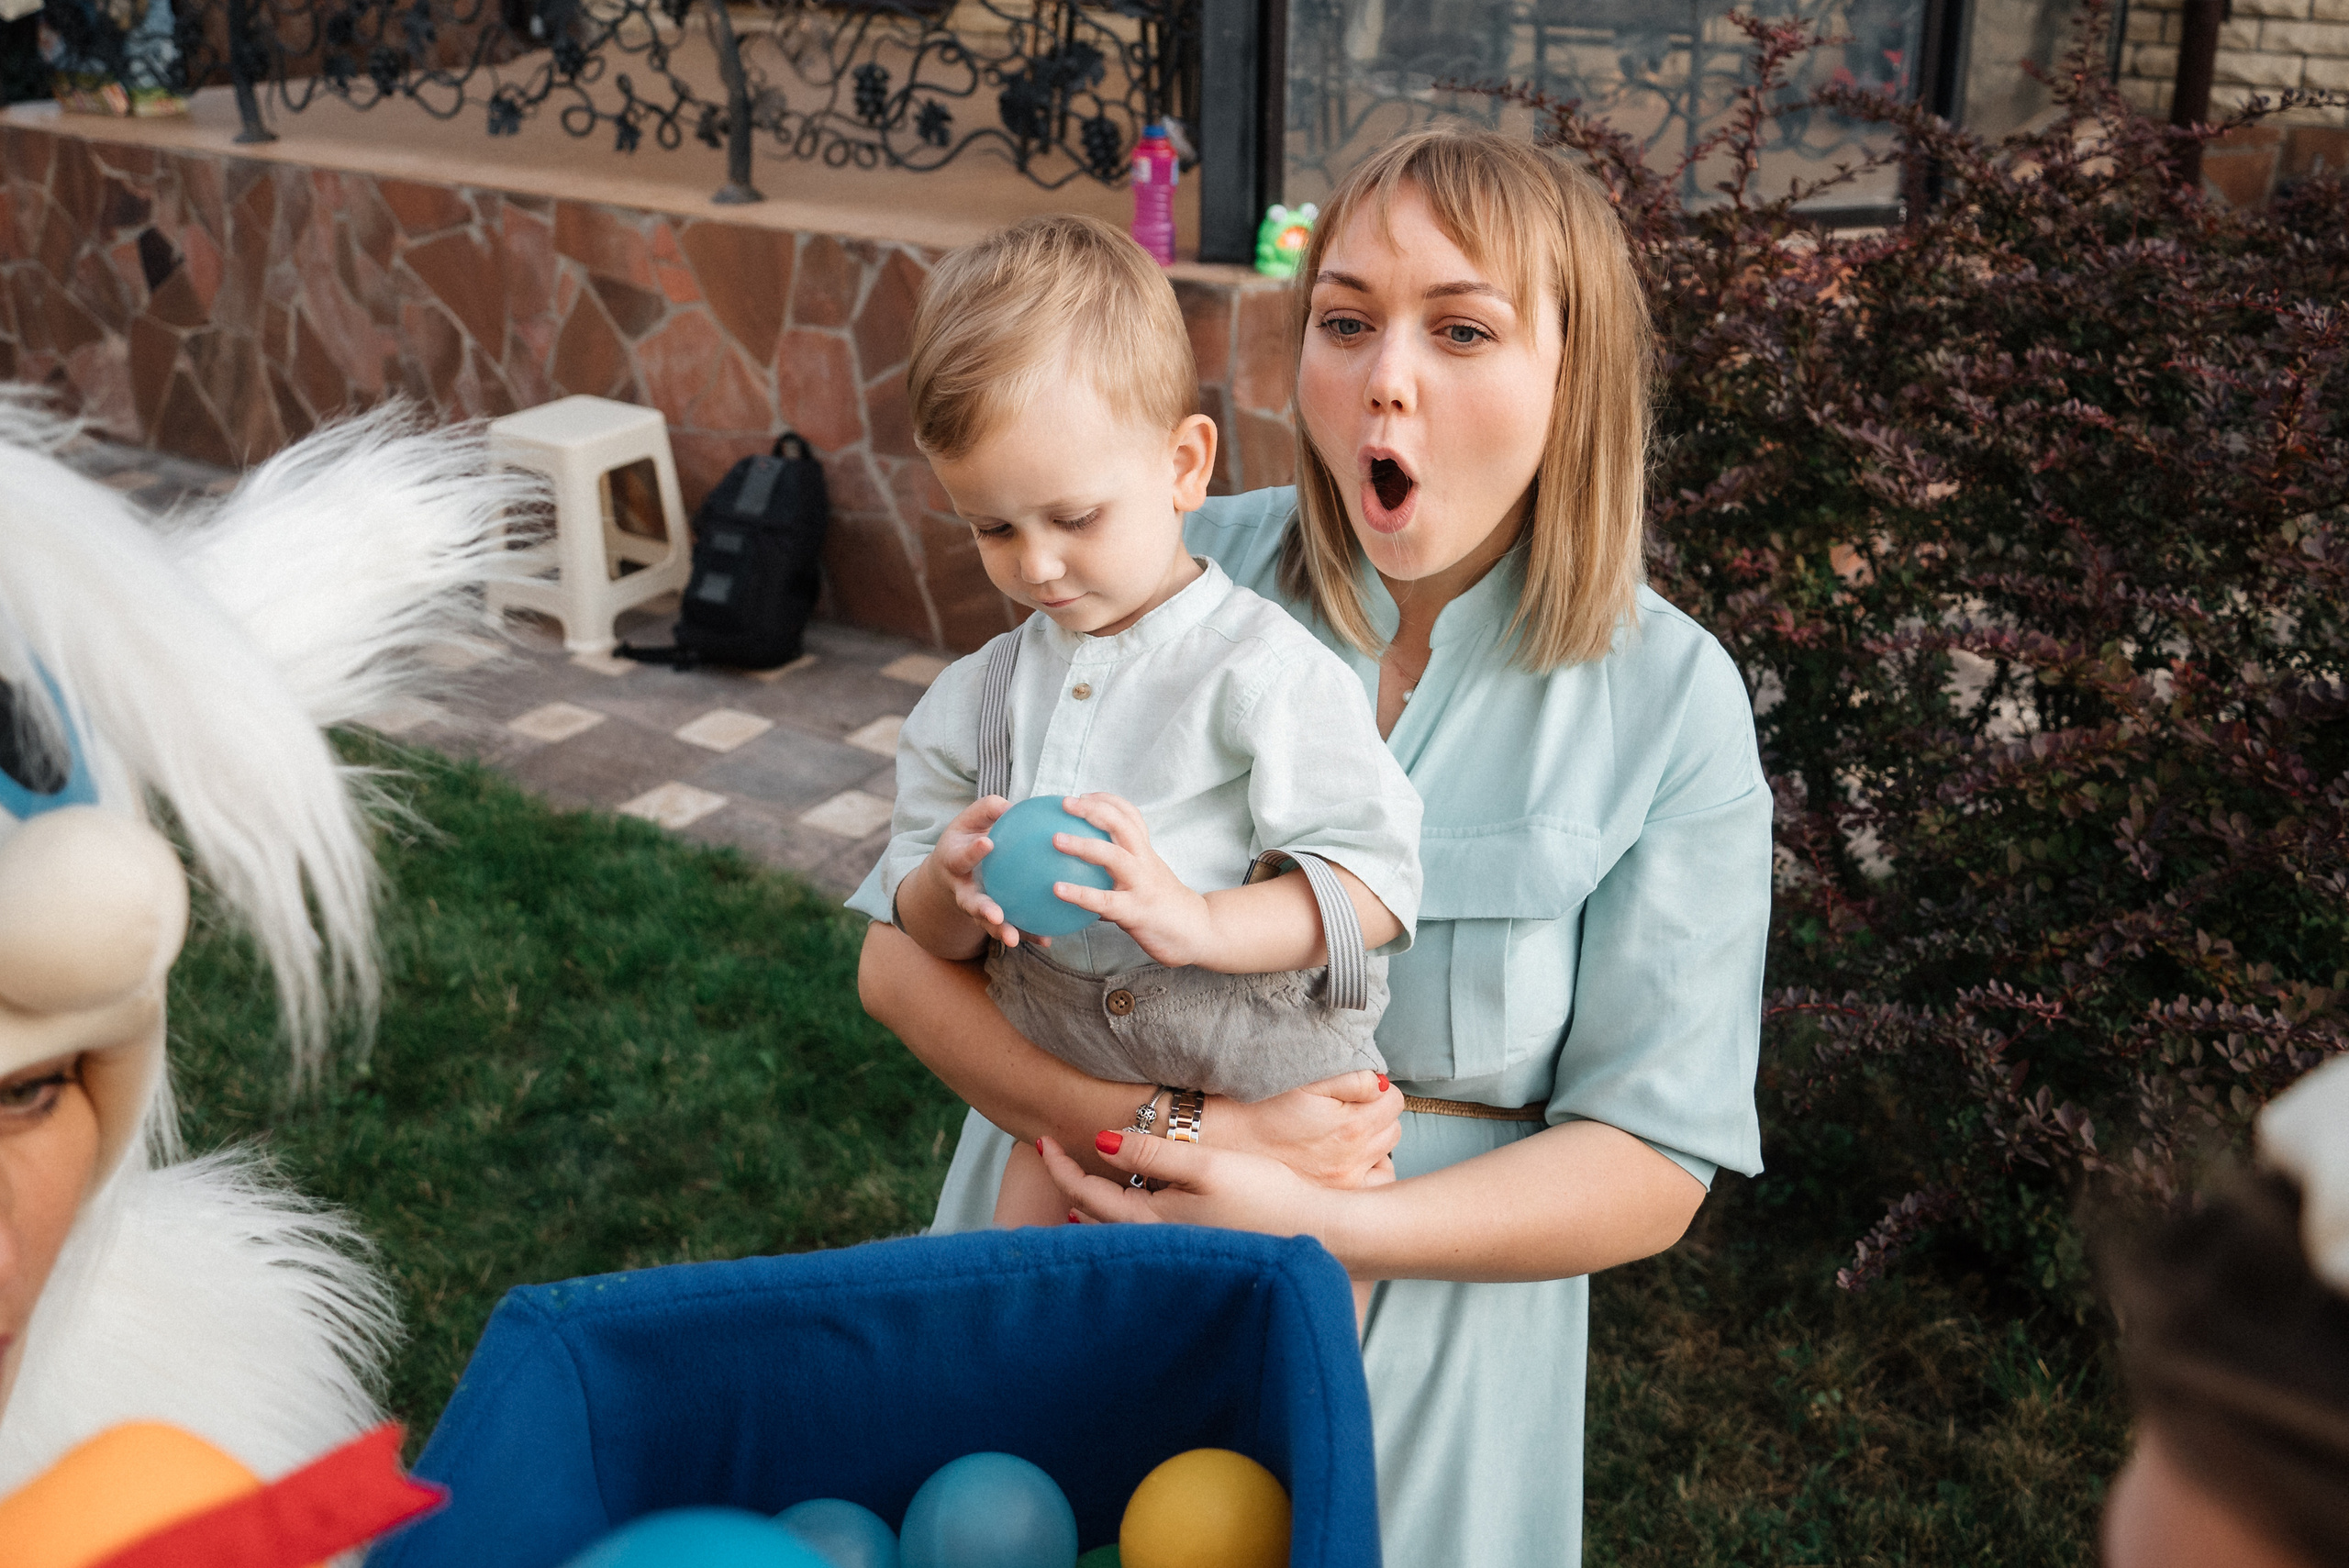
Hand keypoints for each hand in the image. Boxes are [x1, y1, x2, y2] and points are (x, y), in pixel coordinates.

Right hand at [930, 795, 1042, 948]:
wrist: (951, 870)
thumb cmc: (966, 838)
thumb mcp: (969, 820)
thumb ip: (987, 810)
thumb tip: (1012, 805)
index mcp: (953, 861)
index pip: (962, 856)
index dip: (973, 851)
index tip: (988, 843)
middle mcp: (961, 888)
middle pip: (969, 902)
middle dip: (981, 910)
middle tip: (995, 915)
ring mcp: (974, 907)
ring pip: (986, 922)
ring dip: (1000, 931)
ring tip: (1015, 939)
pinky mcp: (990, 918)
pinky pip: (1009, 926)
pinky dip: (1026, 934)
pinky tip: (1046, 939)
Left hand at [1039, 1131, 1363, 1266]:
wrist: (1317, 1233)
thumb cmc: (1266, 1197)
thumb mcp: (1206, 1165)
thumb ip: (1152, 1152)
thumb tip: (1099, 1140)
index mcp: (1150, 1222)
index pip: (1086, 1195)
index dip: (1060, 1166)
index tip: (1039, 1139)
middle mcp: (1155, 1242)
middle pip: (1092, 1215)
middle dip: (1067, 1185)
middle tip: (1048, 1153)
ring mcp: (1174, 1247)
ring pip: (1114, 1226)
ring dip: (1090, 1202)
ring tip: (1075, 1177)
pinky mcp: (1193, 1246)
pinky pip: (1137, 1231)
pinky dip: (1117, 1214)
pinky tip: (1124, 1203)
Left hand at [1047, 793, 1217, 967]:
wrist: (1198, 933)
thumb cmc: (1164, 908)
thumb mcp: (1146, 882)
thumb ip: (1119, 876)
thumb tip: (1079, 876)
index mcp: (1146, 854)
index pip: (1131, 817)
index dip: (1108, 801)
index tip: (1084, 795)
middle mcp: (1145, 862)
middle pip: (1122, 825)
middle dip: (1094, 809)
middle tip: (1066, 803)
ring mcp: (1142, 885)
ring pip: (1114, 856)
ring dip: (1084, 844)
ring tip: (1056, 839)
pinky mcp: (1136, 911)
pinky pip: (1104, 901)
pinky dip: (1079, 893)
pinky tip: (1056, 889)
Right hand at [1210, 1070, 1401, 1187]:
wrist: (1220, 1142)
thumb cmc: (1259, 1106)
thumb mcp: (1306, 1081)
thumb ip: (1352, 1079)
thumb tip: (1380, 1084)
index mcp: (1351, 1126)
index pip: (1392, 1100)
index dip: (1376, 1090)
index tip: (1357, 1090)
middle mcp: (1353, 1160)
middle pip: (1392, 1128)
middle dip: (1377, 1115)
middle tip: (1349, 1110)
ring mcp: (1344, 1183)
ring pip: (1386, 1156)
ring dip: (1374, 1142)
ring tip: (1346, 1134)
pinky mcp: (1332, 1197)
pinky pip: (1373, 1185)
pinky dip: (1369, 1171)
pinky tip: (1349, 1161)